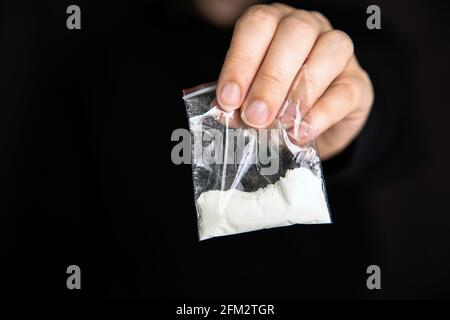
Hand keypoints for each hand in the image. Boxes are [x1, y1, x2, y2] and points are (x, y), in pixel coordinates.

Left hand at [216, 3, 373, 159]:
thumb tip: (228, 114)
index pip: (258, 25)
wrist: (312, 127)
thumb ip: (241, 102)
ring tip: (279, 124)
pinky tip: (302, 132)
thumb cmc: (276, 105)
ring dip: (299, 92)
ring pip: (328, 52)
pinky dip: (322, 113)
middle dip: (270, 79)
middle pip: (294, 34)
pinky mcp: (358, 82)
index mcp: (274, 25)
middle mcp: (308, 28)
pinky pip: (346, 90)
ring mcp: (338, 52)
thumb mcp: (253, 100)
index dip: (240, 62)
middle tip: (254, 116)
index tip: (228, 100)